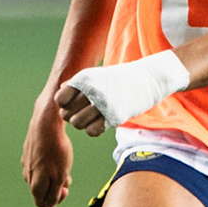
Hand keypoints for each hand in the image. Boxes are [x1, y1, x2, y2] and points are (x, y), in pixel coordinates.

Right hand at [22, 104, 72, 206]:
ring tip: (62, 165)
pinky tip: (54, 155)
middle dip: (55, 188)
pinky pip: (37, 165)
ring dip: (51, 176)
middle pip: (41, 191)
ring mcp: (26, 164)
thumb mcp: (60, 176)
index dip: (56, 201)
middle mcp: (27, 177)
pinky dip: (46, 165)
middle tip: (67, 177)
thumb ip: (54, 193)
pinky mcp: (27, 153)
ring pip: (39, 178)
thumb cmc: (55, 151)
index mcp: (35, 185)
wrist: (45, 125)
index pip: (42, 204)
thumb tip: (49, 206)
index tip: (65, 189)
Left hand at [57, 51, 190, 136]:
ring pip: (77, 124)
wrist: (147, 79)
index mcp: (84, 79)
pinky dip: (93, 129)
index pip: (60, 99)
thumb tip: (60, 90)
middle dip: (72, 115)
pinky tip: (100, 121)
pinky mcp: (114, 116)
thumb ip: (76, 83)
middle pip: (66, 114)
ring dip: (82, 123)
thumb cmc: (117, 78)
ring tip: (92, 117)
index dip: (64, 104)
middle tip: (84, 111)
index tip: (73, 103)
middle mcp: (92, 91)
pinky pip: (92, 131)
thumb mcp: (95, 75)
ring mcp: (103, 104)